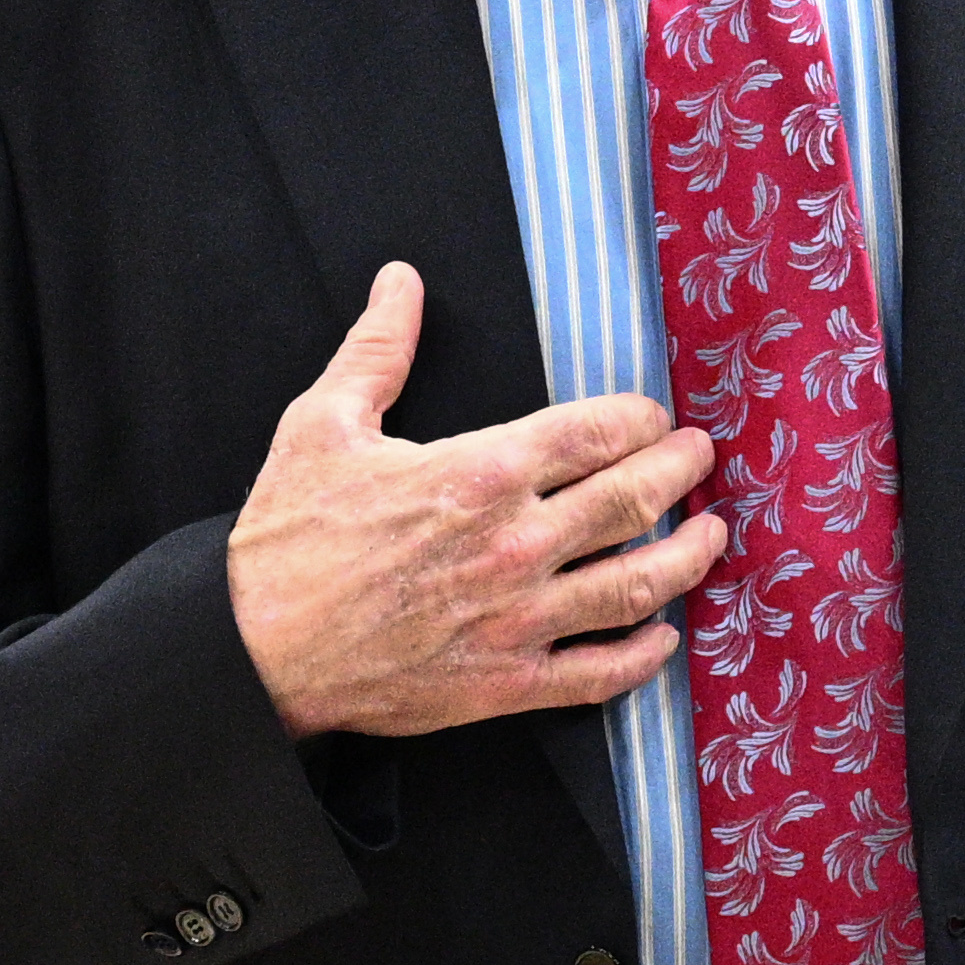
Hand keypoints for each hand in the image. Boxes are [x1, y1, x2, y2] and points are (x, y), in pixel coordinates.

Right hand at [227, 264, 725, 739]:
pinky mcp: (507, 684)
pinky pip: (600, 673)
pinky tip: (664, 637)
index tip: (653, 416)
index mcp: (480, 472)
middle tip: (699, 459)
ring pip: (636, 585)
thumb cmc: (285, 538)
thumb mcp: (323, 424)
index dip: (640, 419)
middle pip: (634, 500)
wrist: (253, 649)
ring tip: (711, 536)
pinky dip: (644, 655)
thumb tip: (401, 281)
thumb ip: (377, 350)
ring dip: (688, 558)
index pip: (595, 431)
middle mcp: (514, 544)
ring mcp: (518, 619)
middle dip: (681, 473)